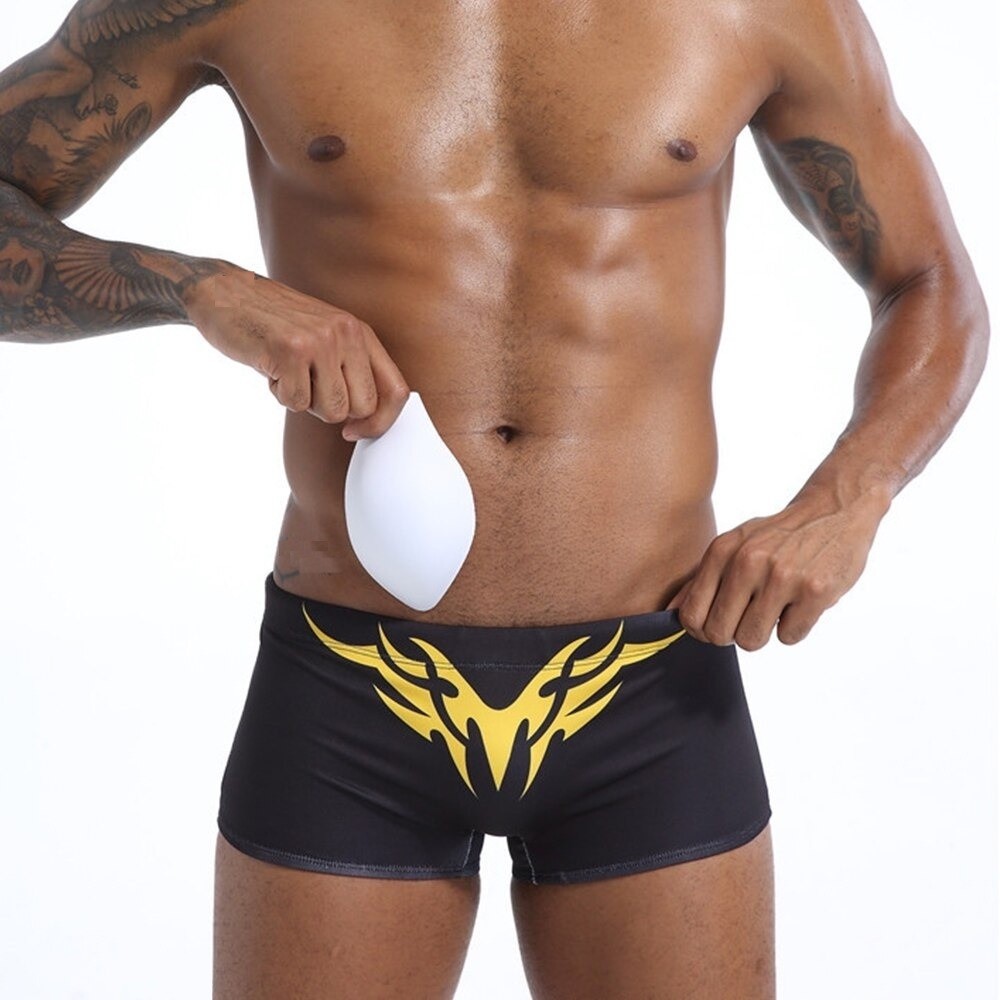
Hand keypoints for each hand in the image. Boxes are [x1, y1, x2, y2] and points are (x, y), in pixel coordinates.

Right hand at [184, 265, 408, 438]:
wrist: (225, 293)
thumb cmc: (275, 324)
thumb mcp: (325, 337)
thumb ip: (350, 370)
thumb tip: (369, 422)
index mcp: (360, 332)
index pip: (397, 391)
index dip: (380, 422)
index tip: (354, 431)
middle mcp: (347, 333)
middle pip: (362, 408)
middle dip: (333, 411)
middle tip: (308, 388)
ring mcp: (320, 340)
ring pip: (332, 411)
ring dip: (304, 402)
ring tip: (288, 372)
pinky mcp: (290, 350)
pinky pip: (296, 402)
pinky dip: (279, 394)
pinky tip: (270, 366)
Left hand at [666, 487, 887, 649]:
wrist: (834, 511)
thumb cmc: (778, 536)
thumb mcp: (734, 545)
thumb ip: (702, 578)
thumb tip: (670, 614)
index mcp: (723, 551)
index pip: (691, 615)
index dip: (703, 630)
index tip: (719, 624)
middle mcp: (748, 562)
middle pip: (720, 634)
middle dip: (734, 634)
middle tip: (750, 617)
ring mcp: (782, 576)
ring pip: (752, 640)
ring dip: (765, 632)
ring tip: (776, 606)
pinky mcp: (815, 591)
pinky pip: (789, 637)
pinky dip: (795, 627)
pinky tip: (801, 603)